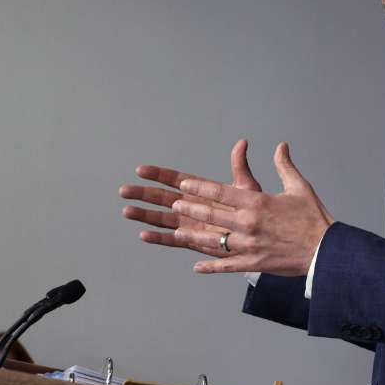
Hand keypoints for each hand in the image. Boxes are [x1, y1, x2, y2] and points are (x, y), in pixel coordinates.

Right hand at [122, 138, 261, 253]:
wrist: (260, 235)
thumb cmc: (253, 210)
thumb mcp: (246, 187)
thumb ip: (239, 167)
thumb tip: (242, 143)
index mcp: (201, 191)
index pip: (176, 180)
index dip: (159, 175)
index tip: (141, 169)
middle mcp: (192, 207)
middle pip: (163, 199)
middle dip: (144, 194)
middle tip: (124, 190)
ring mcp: (191, 224)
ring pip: (163, 219)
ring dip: (145, 216)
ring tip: (127, 211)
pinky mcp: (195, 241)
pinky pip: (174, 240)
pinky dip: (159, 239)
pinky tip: (144, 235)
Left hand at [135, 141, 332, 275]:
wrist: (325, 250)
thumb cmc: (313, 217)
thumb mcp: (299, 187)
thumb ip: (284, 166)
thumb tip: (280, 146)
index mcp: (258, 203)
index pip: (222, 192)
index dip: (200, 188)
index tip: (184, 184)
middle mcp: (249, 223)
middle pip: (212, 215)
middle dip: (191, 209)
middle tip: (175, 204)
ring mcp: (250, 245)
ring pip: (214, 240)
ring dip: (194, 236)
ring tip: (178, 232)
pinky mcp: (254, 263)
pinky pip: (227, 265)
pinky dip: (210, 267)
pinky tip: (197, 266)